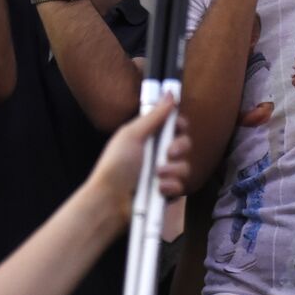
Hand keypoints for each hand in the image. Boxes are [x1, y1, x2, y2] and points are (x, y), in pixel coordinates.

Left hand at [87, 94, 190, 227]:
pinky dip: (170, 187)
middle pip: (184, 144)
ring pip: (184, 166)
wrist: (109, 201)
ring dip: (173, 169)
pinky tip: (158, 189)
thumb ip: (154, 115)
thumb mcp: (132, 135)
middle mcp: (157, 154)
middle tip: (170, 152)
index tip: (179, 126)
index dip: (179, 124)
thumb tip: (170, 93)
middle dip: (180, 147)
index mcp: (148, 137)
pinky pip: (180, 186)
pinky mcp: (165, 193)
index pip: (173, 125)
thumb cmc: (115, 165)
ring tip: (157, 175)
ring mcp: (162, 174)